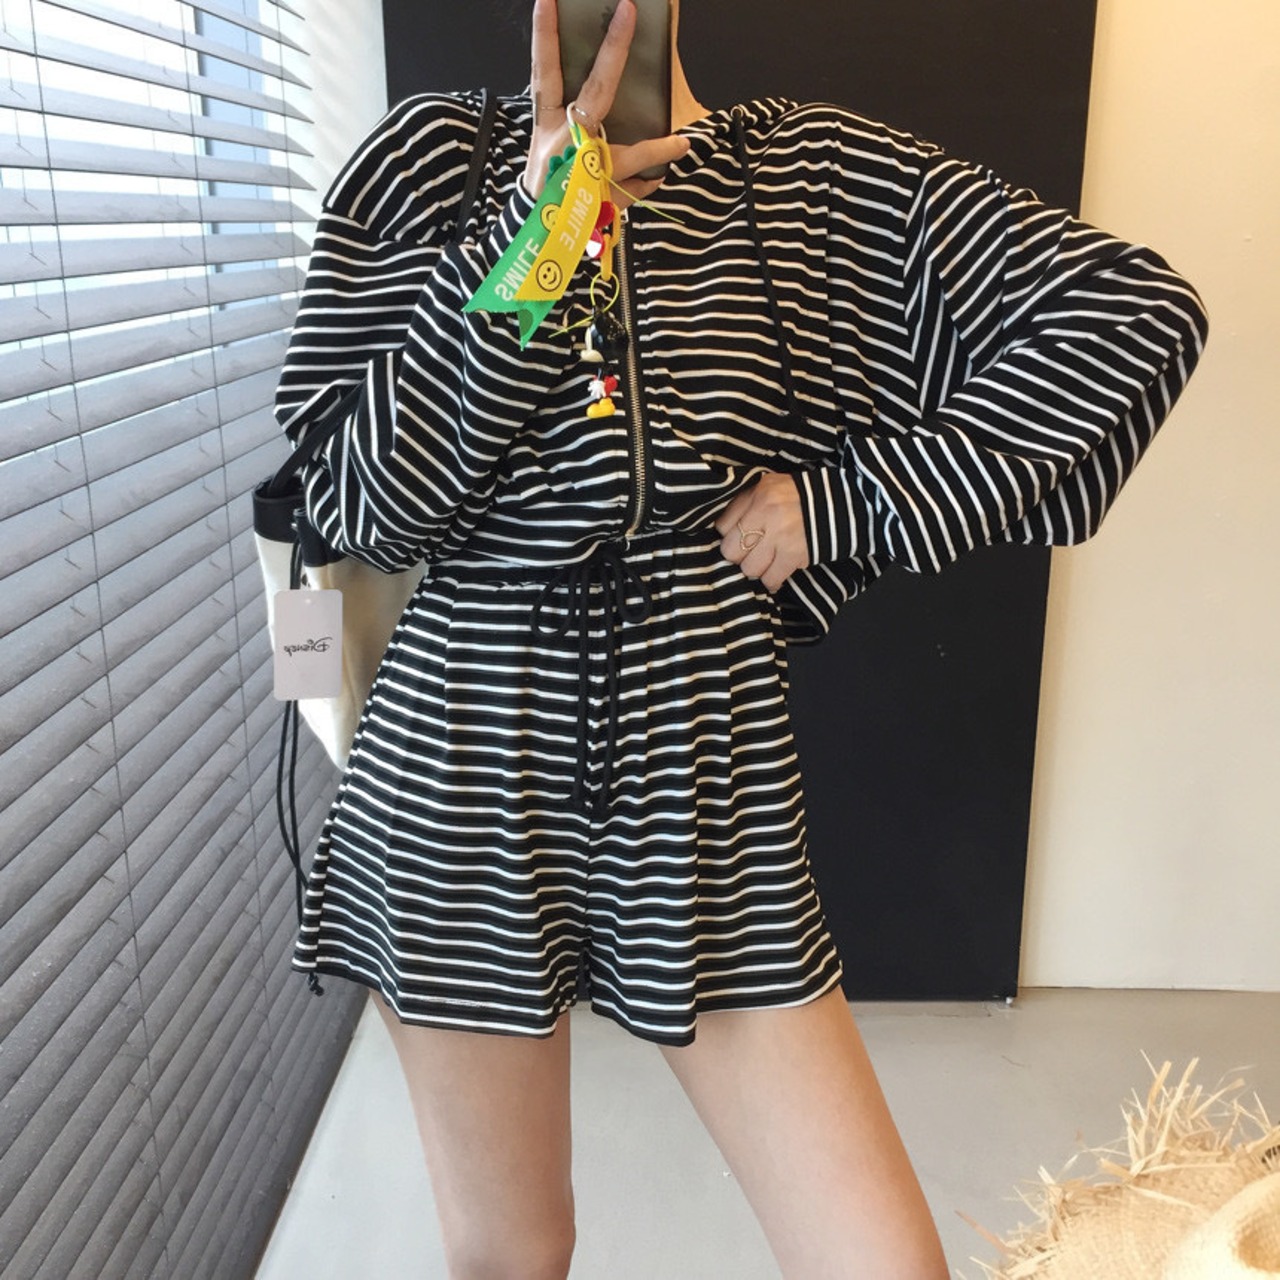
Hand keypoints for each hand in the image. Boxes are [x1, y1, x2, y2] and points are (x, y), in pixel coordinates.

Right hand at [525, 0, 689, 206]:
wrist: (534, 235)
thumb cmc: (548, 184)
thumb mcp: (549, 148)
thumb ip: (571, 120)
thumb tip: (605, 98)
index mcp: (545, 122)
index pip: (544, 70)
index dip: (544, 35)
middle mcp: (563, 139)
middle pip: (595, 89)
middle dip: (613, 50)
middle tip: (628, 10)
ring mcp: (584, 167)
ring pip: (628, 152)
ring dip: (657, 148)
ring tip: (683, 143)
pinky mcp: (601, 196)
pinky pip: (636, 185)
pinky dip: (650, 181)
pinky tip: (662, 176)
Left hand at [715, 472, 811, 593]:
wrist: (841, 505)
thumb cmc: (801, 497)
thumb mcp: (771, 487)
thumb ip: (747, 503)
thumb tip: (725, 530)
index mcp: (758, 494)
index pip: (722, 526)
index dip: (729, 537)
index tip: (738, 539)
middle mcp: (765, 512)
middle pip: (731, 551)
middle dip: (739, 557)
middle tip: (750, 554)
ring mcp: (779, 535)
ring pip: (749, 568)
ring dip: (756, 570)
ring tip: (766, 563)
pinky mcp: (794, 554)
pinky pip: (771, 578)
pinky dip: (772, 581)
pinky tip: (775, 576)